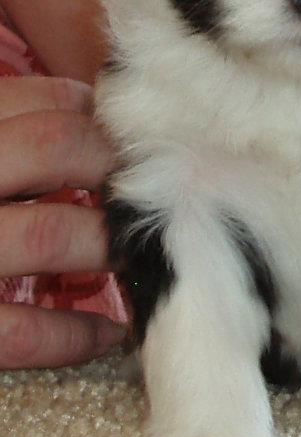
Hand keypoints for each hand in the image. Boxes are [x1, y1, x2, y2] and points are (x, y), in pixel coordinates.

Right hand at [0, 77, 125, 367]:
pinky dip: (74, 335)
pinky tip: (108, 333)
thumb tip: (88, 107)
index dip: (96, 114)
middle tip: (151, 186)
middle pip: (55, 146)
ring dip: (107, 244)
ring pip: (50, 232)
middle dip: (114, 165)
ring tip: (135, 252)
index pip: (37, 101)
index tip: (129, 136)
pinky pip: (20, 331)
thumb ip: (12, 122)